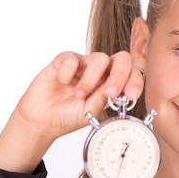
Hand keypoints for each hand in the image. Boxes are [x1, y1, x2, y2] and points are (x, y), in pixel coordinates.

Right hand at [15, 50, 142, 142]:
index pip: (132, 74)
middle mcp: (101, 71)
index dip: (135, 81)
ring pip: (100, 58)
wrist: (43, 120)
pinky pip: (72, 58)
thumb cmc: (68, 116)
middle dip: (120, 75)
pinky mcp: (64, 60)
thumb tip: (116, 89)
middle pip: (123, 59)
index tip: (131, 95)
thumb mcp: (90, 113)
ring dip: (91, 79)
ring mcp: (84, 64)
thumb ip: (103, 99)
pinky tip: (63, 82)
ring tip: (79, 94)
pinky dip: (68, 72)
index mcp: (112, 84)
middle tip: (110, 93)